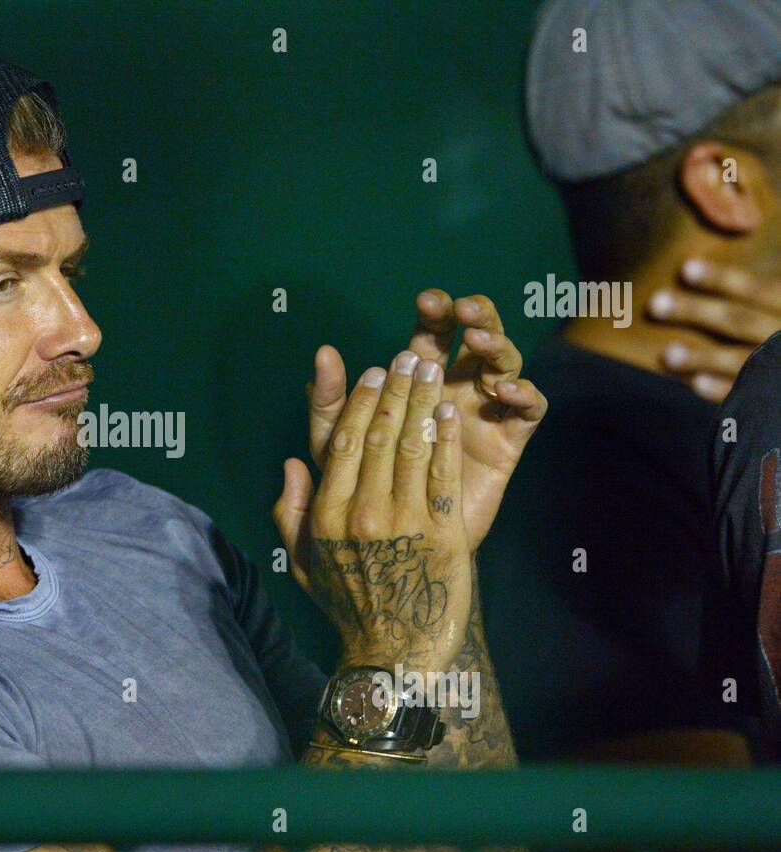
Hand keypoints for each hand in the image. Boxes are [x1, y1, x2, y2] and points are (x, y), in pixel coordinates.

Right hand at [275, 349, 470, 671]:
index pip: (346, 442)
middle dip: (397, 388)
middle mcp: (364, 514)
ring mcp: (406, 523)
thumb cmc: (347, 604)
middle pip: (382, 435)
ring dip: (425, 401)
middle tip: (408, 356)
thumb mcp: (302, 562)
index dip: (361, 400)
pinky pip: (444, 474)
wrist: (394, 652)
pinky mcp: (444, 534)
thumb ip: (290, 511)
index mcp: (328, 516)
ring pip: (415, 446)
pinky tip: (451, 411)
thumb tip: (291, 464)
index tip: (373, 372)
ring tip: (433, 369)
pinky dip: (448, 438)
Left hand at [298, 291, 545, 562]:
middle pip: (475, 337)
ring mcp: (484, 411)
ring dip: (497, 345)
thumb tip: (323, 353)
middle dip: (472, 315)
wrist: (399, 548)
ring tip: (479, 340)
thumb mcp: (338, 447)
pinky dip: (522, 391)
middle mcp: (455, 388)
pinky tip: (502, 388)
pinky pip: (528, 409)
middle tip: (461, 310)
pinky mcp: (507, 442)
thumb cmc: (363, 492)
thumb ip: (330, 402)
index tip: (424, 301)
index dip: (433, 312)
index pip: (430, 333)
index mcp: (418, 380)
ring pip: (505, 363)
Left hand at [650, 259, 780, 401]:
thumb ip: (763, 294)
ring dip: (702, 357)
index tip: (685, 268)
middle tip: (655, 303)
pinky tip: (695, 383)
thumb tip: (736, 244)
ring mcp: (779, 367)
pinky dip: (723, 389)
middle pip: (739, 321)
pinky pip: (747, 393)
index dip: (722, 280)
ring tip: (667, 354)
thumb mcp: (780, 306)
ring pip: (741, 360)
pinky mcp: (773, 395)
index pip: (758, 290)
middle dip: (696, 312)